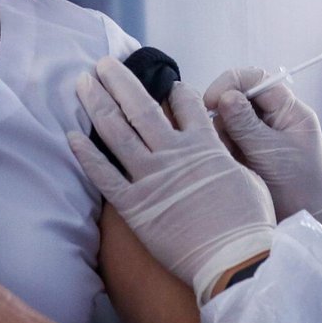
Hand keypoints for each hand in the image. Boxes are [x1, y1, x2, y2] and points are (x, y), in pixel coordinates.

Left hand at [69, 55, 275, 303]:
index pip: (185, 103)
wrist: (235, 259)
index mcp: (204, 144)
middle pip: (140, 107)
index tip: (163, 81)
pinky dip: (86, 155)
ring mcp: (151, 178)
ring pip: (116, 132)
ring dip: (97, 103)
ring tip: (82, 82)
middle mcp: (173, 153)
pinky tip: (71, 135)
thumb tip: (217, 144)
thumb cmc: (249, 223)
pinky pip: (104, 176)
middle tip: (103, 63)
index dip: (173, 89)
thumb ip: (224, 155)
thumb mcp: (246, 175)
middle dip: (119, 81)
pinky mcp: (135, 206)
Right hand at [204, 67, 321, 239]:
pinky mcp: (246, 152)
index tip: (211, 100)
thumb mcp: (271, 153)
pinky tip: (226, 163)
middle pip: (238, 98)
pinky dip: (221, 148)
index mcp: (289, 112)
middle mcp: (273, 119)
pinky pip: (226, 140)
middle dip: (223, 114)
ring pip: (227, 120)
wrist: (303, 221)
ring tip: (229, 158)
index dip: (232, 83)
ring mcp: (259, 136)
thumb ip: (245, 124)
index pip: (258, 80)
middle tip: (218, 137)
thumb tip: (224, 96)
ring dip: (221, 135)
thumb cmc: (298, 188)